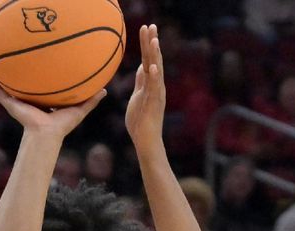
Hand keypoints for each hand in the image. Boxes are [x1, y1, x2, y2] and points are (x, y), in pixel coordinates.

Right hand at [0, 69, 104, 139]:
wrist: (47, 134)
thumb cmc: (62, 126)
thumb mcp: (79, 109)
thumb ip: (91, 100)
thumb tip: (104, 90)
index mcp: (42, 103)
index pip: (38, 88)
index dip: (37, 78)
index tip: (38, 65)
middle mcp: (28, 102)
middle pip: (20, 85)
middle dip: (17, 75)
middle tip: (16, 60)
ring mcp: (17, 103)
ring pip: (5, 87)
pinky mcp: (10, 104)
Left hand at [125, 24, 165, 151]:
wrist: (146, 141)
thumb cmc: (140, 121)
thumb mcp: (138, 97)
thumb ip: (141, 82)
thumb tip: (142, 67)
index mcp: (150, 84)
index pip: (148, 59)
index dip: (147, 44)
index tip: (146, 28)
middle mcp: (156, 86)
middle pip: (154, 60)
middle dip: (152, 43)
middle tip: (151, 25)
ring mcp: (157, 95)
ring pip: (157, 72)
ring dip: (155, 56)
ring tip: (154, 40)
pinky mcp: (155, 104)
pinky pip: (154, 89)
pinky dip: (154, 78)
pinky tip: (152, 67)